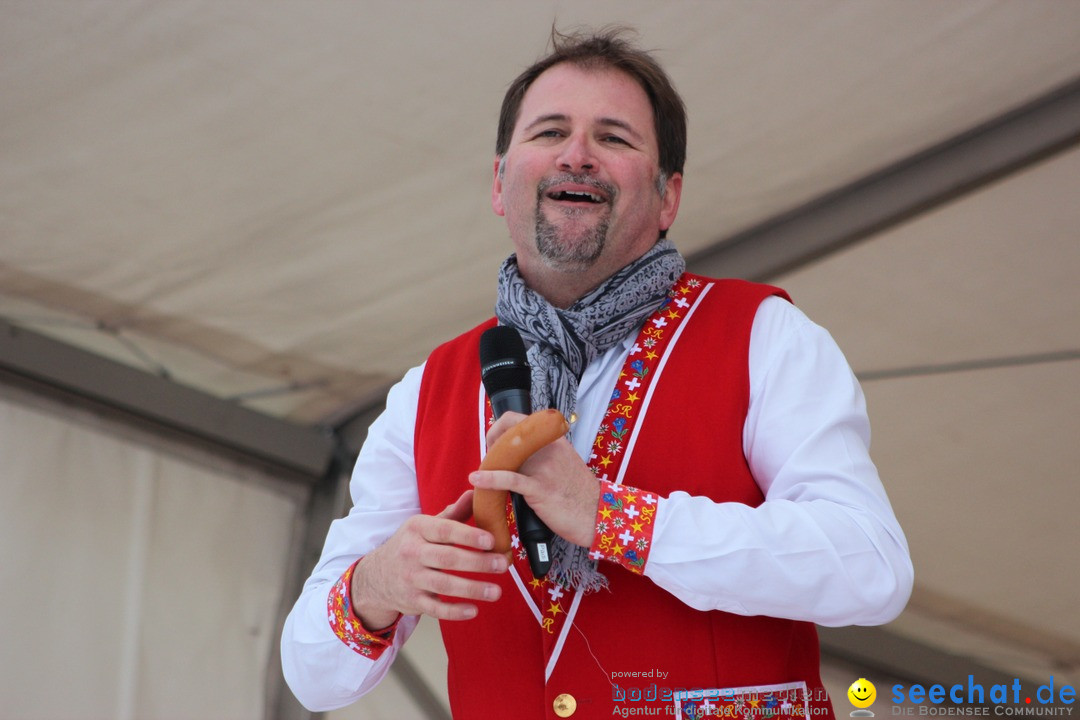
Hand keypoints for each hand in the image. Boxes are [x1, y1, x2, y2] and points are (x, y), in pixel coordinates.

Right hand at [349, 489, 508, 627]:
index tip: (491, 540)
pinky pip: (435, 609)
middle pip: (447, 557)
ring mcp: (411, 578)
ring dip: (472, 589)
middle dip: (477, 562)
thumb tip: (477, 492)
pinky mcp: (413, 601)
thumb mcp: (426, 525)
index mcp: (417, 529)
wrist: (376, 576)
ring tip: (496, 591)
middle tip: (502, 564)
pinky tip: (474, 610)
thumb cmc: (411, 545)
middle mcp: (412, 553)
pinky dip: (455, 611)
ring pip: (444, 585)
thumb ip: (454, 513)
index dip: (469, 535)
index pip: (445, 530)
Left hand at [469, 412, 599, 547]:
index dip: (497, 430)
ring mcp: (544, 467)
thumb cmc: (579, 492)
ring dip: (488, 465)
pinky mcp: (540, 488)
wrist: (597, 513)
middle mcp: (548, 448)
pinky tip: (477, 479)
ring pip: (505, 456)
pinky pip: (510, 479)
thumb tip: (520, 453)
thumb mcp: (564, 462)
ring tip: (481, 476)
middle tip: (489, 463)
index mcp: (553, 439)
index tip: (494, 445)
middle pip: (506, 436)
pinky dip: (490, 478)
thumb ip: (544, 453)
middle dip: (491, 448)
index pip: (515, 420)